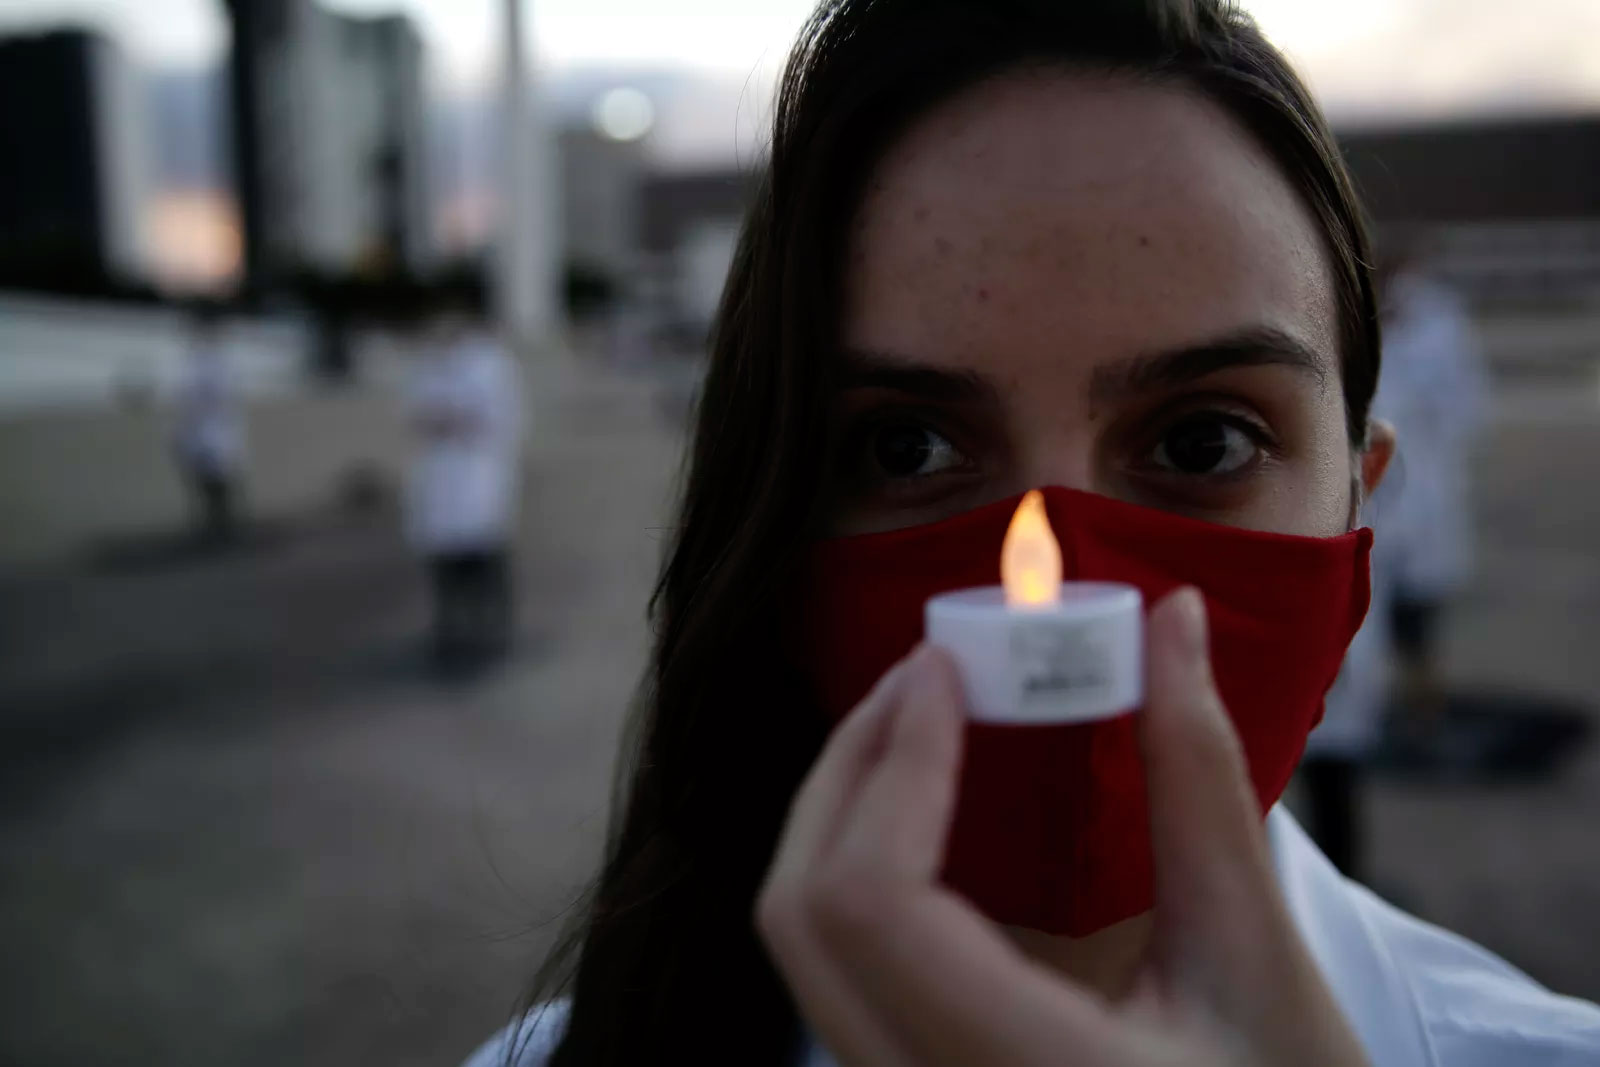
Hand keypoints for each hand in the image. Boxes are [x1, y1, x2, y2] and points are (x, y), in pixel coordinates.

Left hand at [756, 588, 1368, 1066]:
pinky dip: (858, 866)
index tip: (940, 668)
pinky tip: (921, 809)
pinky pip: (834, 968)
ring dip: (844, 812)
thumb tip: (1174, 621)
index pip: (875, 902)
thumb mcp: (1256, 953)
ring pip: (802, 946)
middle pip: (803, 916)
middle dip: (852, 769)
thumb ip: (1199, 779)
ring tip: (921, 723)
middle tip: (925, 676)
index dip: (892, 764)